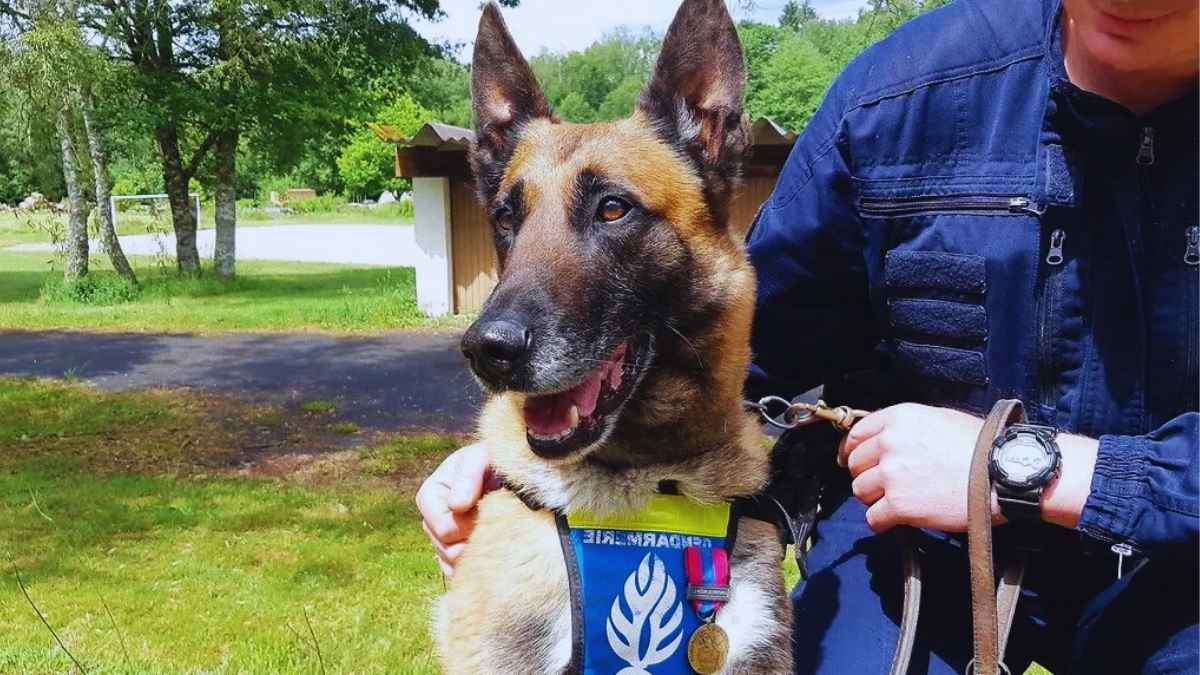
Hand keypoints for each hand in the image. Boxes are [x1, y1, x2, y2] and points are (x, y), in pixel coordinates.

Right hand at [415, 443, 498, 575]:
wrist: (508, 475)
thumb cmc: (492, 462)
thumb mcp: (481, 458)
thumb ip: (469, 476)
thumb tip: (456, 506)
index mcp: (430, 495)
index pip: (443, 528)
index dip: (467, 525)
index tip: (486, 509)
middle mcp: (432, 520)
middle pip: (447, 550)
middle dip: (473, 538)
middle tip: (495, 520)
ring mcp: (443, 539)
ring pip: (454, 562)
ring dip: (478, 550)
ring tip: (495, 528)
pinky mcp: (456, 555)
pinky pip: (461, 572)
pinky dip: (478, 563)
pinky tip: (492, 545)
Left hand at [838, 403, 996, 533]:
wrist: (1003, 474)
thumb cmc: (981, 447)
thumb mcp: (941, 419)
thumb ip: (908, 427)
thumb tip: (890, 440)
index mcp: (899, 418)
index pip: (856, 433)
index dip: (851, 450)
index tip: (851, 460)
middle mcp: (889, 442)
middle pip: (855, 464)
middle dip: (866, 475)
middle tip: (884, 485)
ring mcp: (892, 474)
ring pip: (860, 490)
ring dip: (874, 499)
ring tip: (896, 501)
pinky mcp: (899, 504)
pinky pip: (872, 517)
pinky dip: (882, 522)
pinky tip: (895, 520)